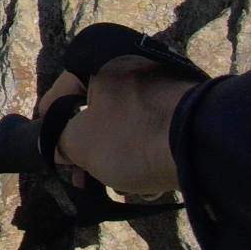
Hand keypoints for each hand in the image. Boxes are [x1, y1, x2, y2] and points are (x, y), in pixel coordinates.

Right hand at [36, 58, 192, 198]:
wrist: (205, 146)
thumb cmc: (132, 136)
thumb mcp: (79, 143)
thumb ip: (57, 142)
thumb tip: (58, 146)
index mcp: (103, 63)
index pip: (62, 88)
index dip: (49, 116)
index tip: (45, 138)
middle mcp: (136, 67)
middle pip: (100, 109)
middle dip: (90, 145)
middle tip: (83, 173)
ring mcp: (168, 86)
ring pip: (130, 123)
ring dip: (119, 153)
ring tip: (121, 185)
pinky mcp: (191, 109)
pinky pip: (158, 130)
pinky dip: (148, 152)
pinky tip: (150, 183)